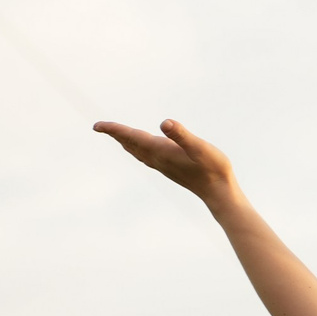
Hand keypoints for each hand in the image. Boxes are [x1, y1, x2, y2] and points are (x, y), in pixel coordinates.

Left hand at [94, 117, 240, 210]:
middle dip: (116, 134)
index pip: (132, 137)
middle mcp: (158, 159)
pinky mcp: (170, 168)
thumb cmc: (214, 168)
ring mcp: (163, 165)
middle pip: (131, 144)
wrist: (219, 192)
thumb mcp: (200, 148)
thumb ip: (182, 135)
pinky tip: (142, 149)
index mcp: (161, 151)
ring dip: (126, 142)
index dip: (114, 130)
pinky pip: (147, 157)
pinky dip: (138, 149)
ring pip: (138, 152)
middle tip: (99, 127)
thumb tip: (164, 123)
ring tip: (116, 135)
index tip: (97, 125)